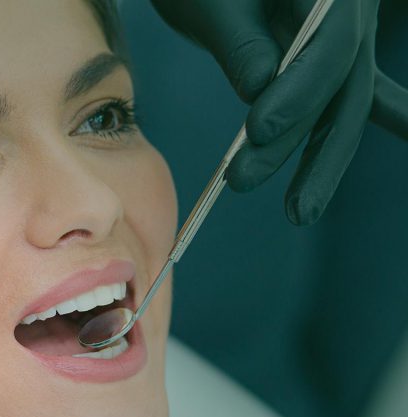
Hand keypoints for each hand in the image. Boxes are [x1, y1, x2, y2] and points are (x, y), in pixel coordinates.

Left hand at [151, 0, 407, 224]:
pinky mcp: (333, 57)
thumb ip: (241, 45)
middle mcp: (351, 12)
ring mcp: (348, 35)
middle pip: (343, 86)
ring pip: (346, 104)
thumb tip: (261, 93)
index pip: (330, 46)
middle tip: (243, 181)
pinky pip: (356, 93)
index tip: (258, 129)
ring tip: (298, 212)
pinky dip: (386, 117)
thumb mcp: (214, 2)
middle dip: (302, 145)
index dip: (299, 92)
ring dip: (322, 159)